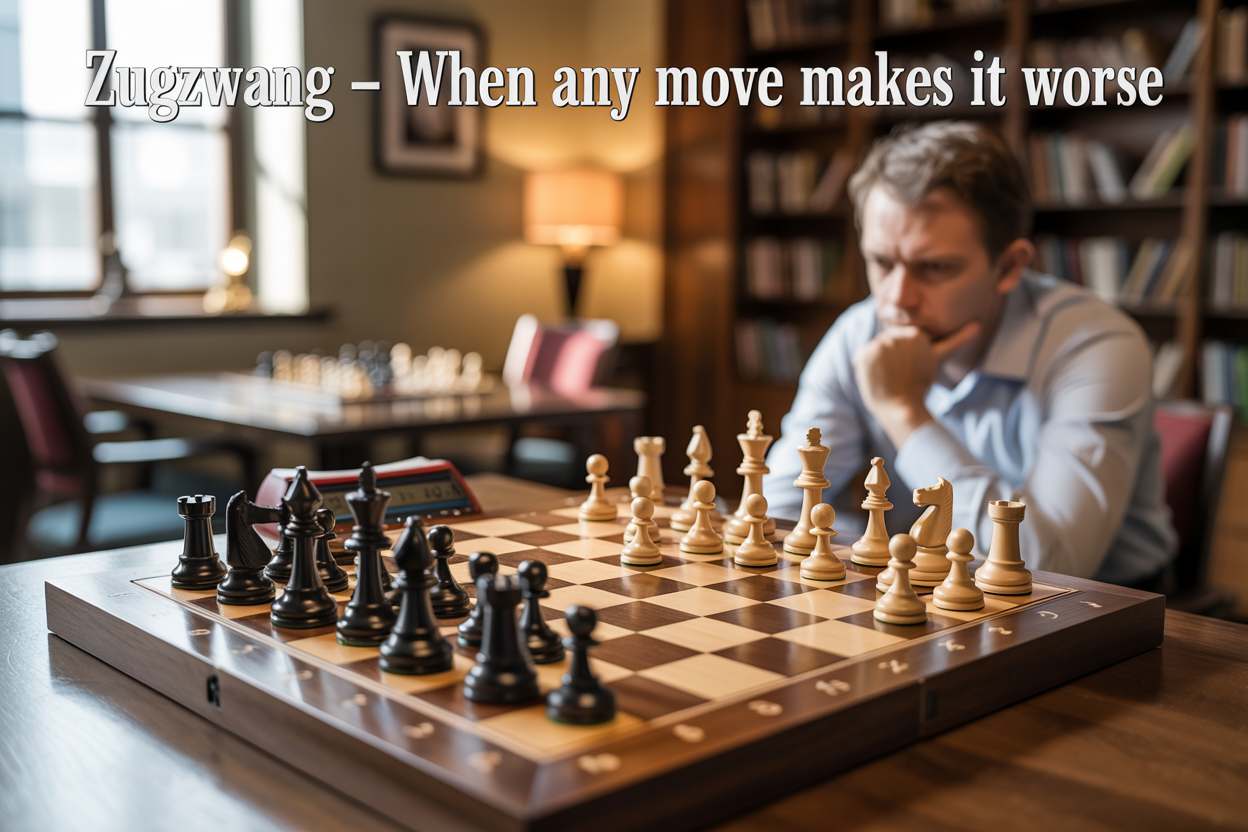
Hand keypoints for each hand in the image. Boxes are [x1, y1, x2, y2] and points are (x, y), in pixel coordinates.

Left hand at [852, 321, 980, 447]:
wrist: (903, 407)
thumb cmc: (920, 387)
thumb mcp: (937, 360)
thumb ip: (955, 341)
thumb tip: (978, 325)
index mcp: (918, 335)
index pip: (906, 339)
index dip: (906, 357)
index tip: (909, 370)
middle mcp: (899, 335)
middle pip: (889, 342)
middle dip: (891, 358)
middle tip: (899, 377)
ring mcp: (881, 343)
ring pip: (875, 350)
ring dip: (877, 363)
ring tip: (888, 379)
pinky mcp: (865, 352)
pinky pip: (861, 357)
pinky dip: (864, 369)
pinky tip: (875, 378)